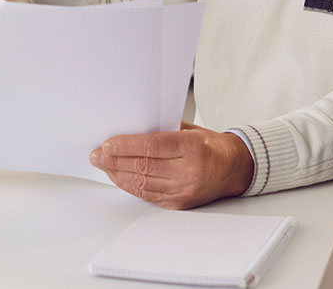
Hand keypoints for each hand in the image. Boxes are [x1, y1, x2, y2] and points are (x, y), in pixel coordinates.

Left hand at [88, 122, 253, 208]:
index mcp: (193, 147)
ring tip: (103, 166)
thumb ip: (162, 130)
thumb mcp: (190, 130)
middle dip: (115, 161)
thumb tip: (129, 129)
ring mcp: (185, 190)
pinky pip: (149, 195)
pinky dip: (130, 186)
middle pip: (144, 166)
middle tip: (97, 156)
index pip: (153, 146)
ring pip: (143, 184)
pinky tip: (119, 177)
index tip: (107, 144)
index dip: (126, 146)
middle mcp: (190, 171)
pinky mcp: (180, 203)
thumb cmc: (211, 146)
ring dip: (118, 174)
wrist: (235, 168)